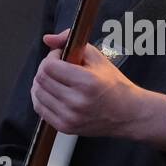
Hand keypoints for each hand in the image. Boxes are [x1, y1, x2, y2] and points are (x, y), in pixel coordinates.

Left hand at [31, 27, 145, 137]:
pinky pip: (40, 109)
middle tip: (57, 66)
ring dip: (42, 83)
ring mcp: (70, 117)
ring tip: (55, 80)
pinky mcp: (65, 127)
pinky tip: (52, 92)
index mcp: (87, 82)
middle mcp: (77, 102)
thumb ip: (70, 42)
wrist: (128, 114)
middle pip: (41, 79)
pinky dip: (41, 98)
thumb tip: (48, 38)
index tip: (60, 56)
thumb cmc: (114, 85)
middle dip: (45, 68)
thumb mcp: (97, 58)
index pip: (49, 66)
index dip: (51, 57)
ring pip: (37, 93)